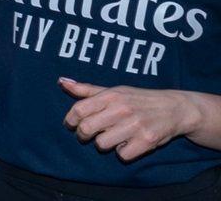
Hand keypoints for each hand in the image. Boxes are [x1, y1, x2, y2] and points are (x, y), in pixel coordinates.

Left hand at [62, 78, 193, 161]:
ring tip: (111, 137)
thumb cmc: (138, 99)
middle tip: (87, 135)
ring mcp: (135, 126)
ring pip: (102, 144)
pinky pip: (122, 155)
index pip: (79, 110)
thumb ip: (87, 89)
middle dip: (83, 135)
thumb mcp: (114, 90)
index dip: (70, 120)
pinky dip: (123, 152)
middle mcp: (122, 109)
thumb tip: (61, 82)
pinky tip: (127, 144)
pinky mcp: (147, 141)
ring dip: (104, 144)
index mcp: (111, 96)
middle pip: (87, 129)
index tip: (71, 125)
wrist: (175, 109)